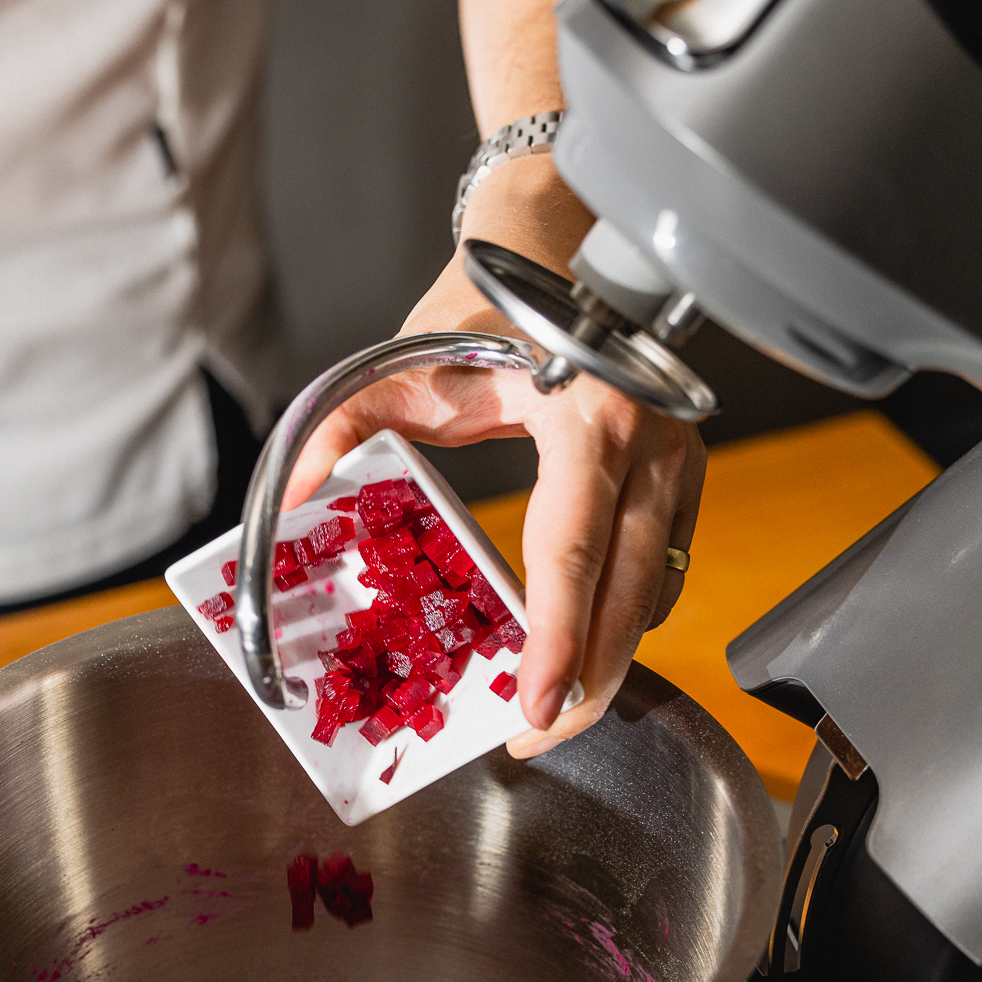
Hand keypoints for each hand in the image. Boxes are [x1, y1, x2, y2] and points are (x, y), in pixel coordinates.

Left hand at [284, 157, 706, 757]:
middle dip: (589, 681)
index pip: (574, 554)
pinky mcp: (685, 470)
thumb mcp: (408, 356)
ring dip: (612, 658)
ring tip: (558, 708)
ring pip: (657, 589)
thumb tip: (295, 496)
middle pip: (631, 596)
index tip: (531, 712)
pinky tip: (590, 647)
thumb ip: (344, 421)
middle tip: (538, 737)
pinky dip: (631, 617)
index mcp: (587, 415)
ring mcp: (679, 458)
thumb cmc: (488, 299)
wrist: (561, 244)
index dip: (556, 642)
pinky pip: (666, 565)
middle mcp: (649, 444)